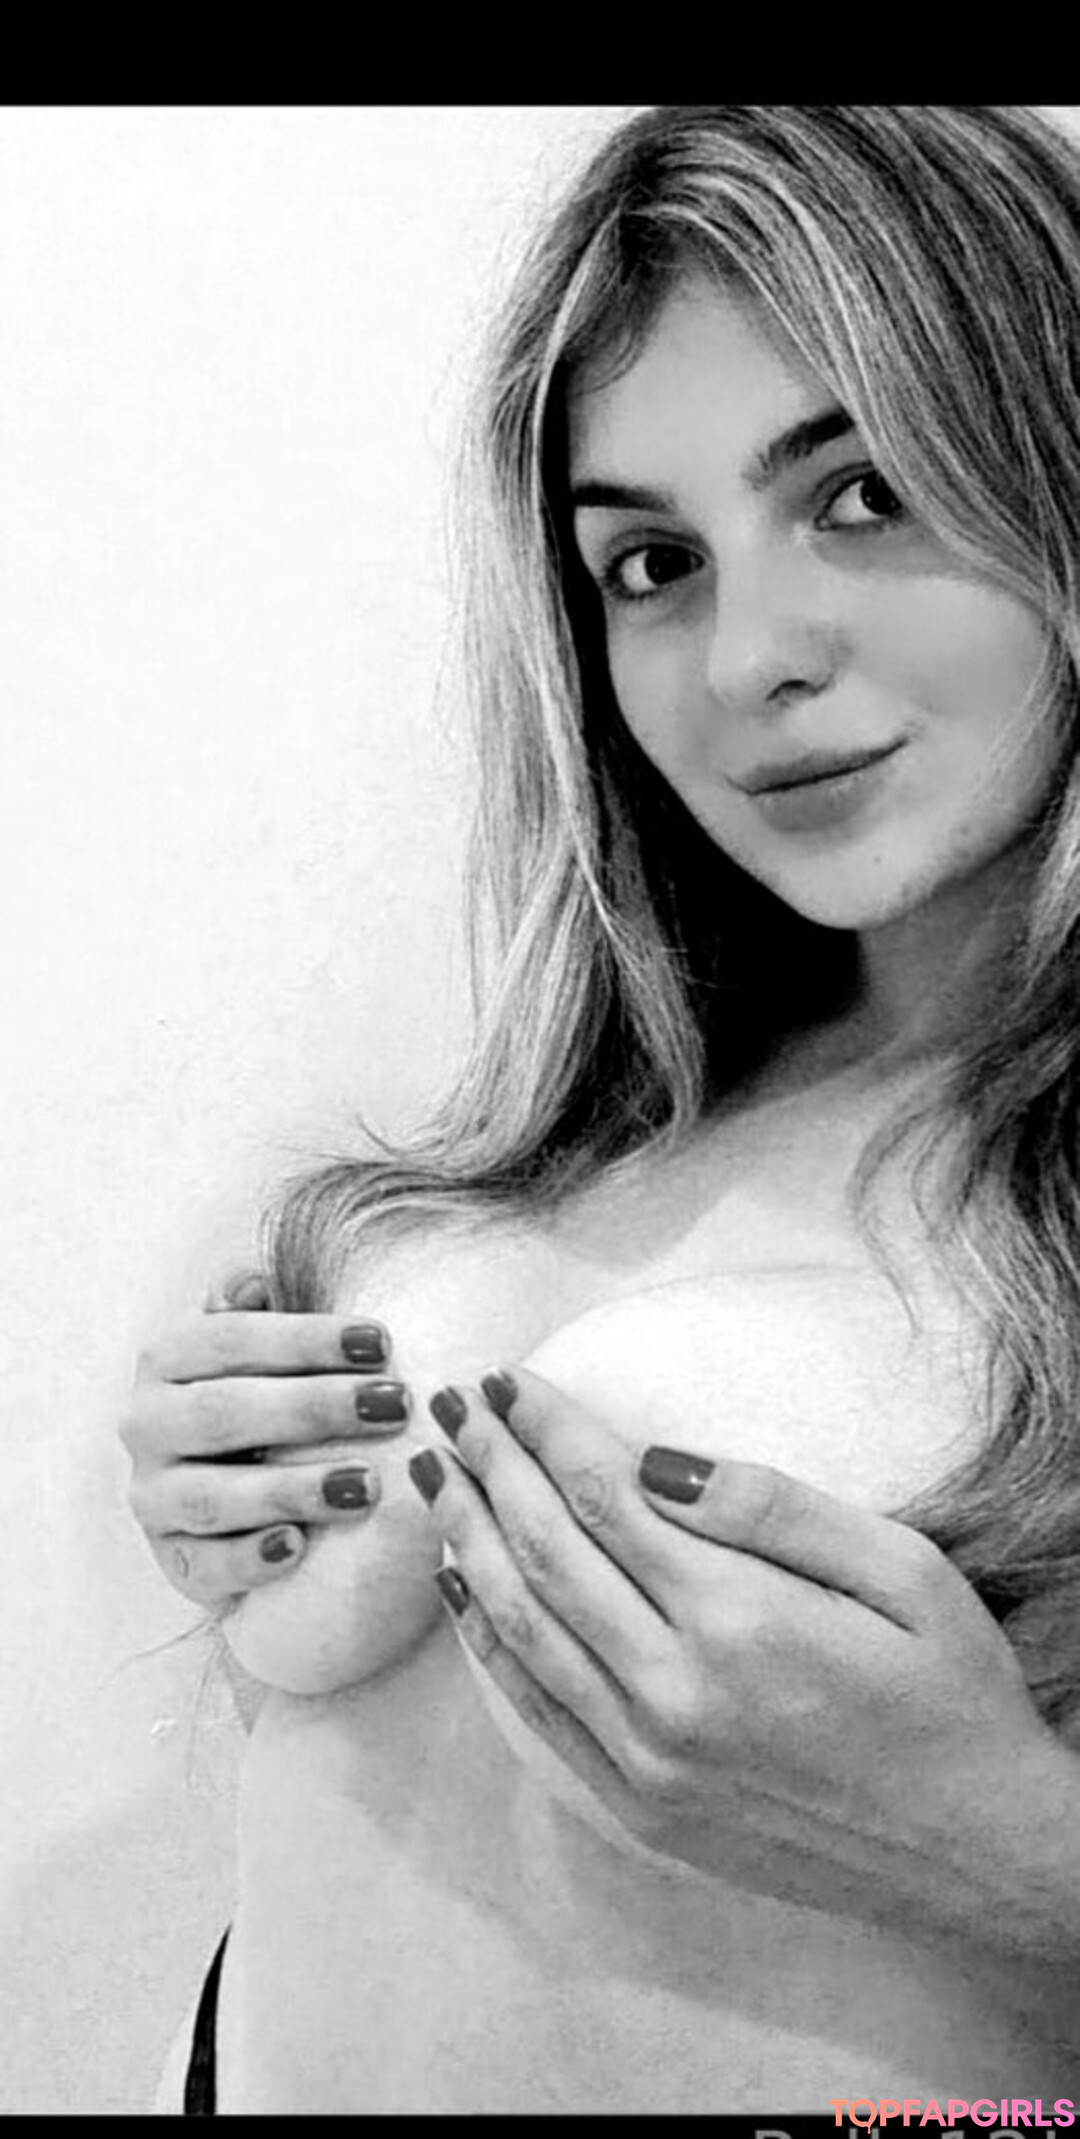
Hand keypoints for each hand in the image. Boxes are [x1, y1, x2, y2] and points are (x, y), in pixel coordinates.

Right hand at [122, 1267, 412, 1609]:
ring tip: (366, 1486)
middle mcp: (147, 1423)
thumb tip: (252, 1279)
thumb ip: (253, 1307)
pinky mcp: (170, 1557)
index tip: (382, 1342)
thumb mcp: (257, 1344)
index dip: (306, 1339)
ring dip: (291, 1489)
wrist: (230, 1484)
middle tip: (395, 1406)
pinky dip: (251, 1558)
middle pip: (225, 1412)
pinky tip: (299, 1549)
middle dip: (315, 1407)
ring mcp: (153, 1494)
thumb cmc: (259, 1393)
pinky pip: (204, 1564)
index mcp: (166, 1356)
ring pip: (213, 1494)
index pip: (231, 1337)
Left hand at [408, 1368, 1064, 1939]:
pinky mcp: (641, 1810)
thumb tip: (657, 1461)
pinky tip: (462, 1589)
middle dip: (491, 1467)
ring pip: (525, 1630)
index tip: (505, 1379)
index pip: (605, 1496)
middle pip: (548, 1553)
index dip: (545, 1428)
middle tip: (451, 1406)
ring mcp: (649, 1760)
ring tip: (434, 1478)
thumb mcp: (904, 1572)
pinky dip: (488, 1644)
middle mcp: (677, 1692)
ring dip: (468, 1543)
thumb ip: (776, 1509)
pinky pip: (538, 1712)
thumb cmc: (952, 1698)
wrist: (978, 1854)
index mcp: (741, 1619)